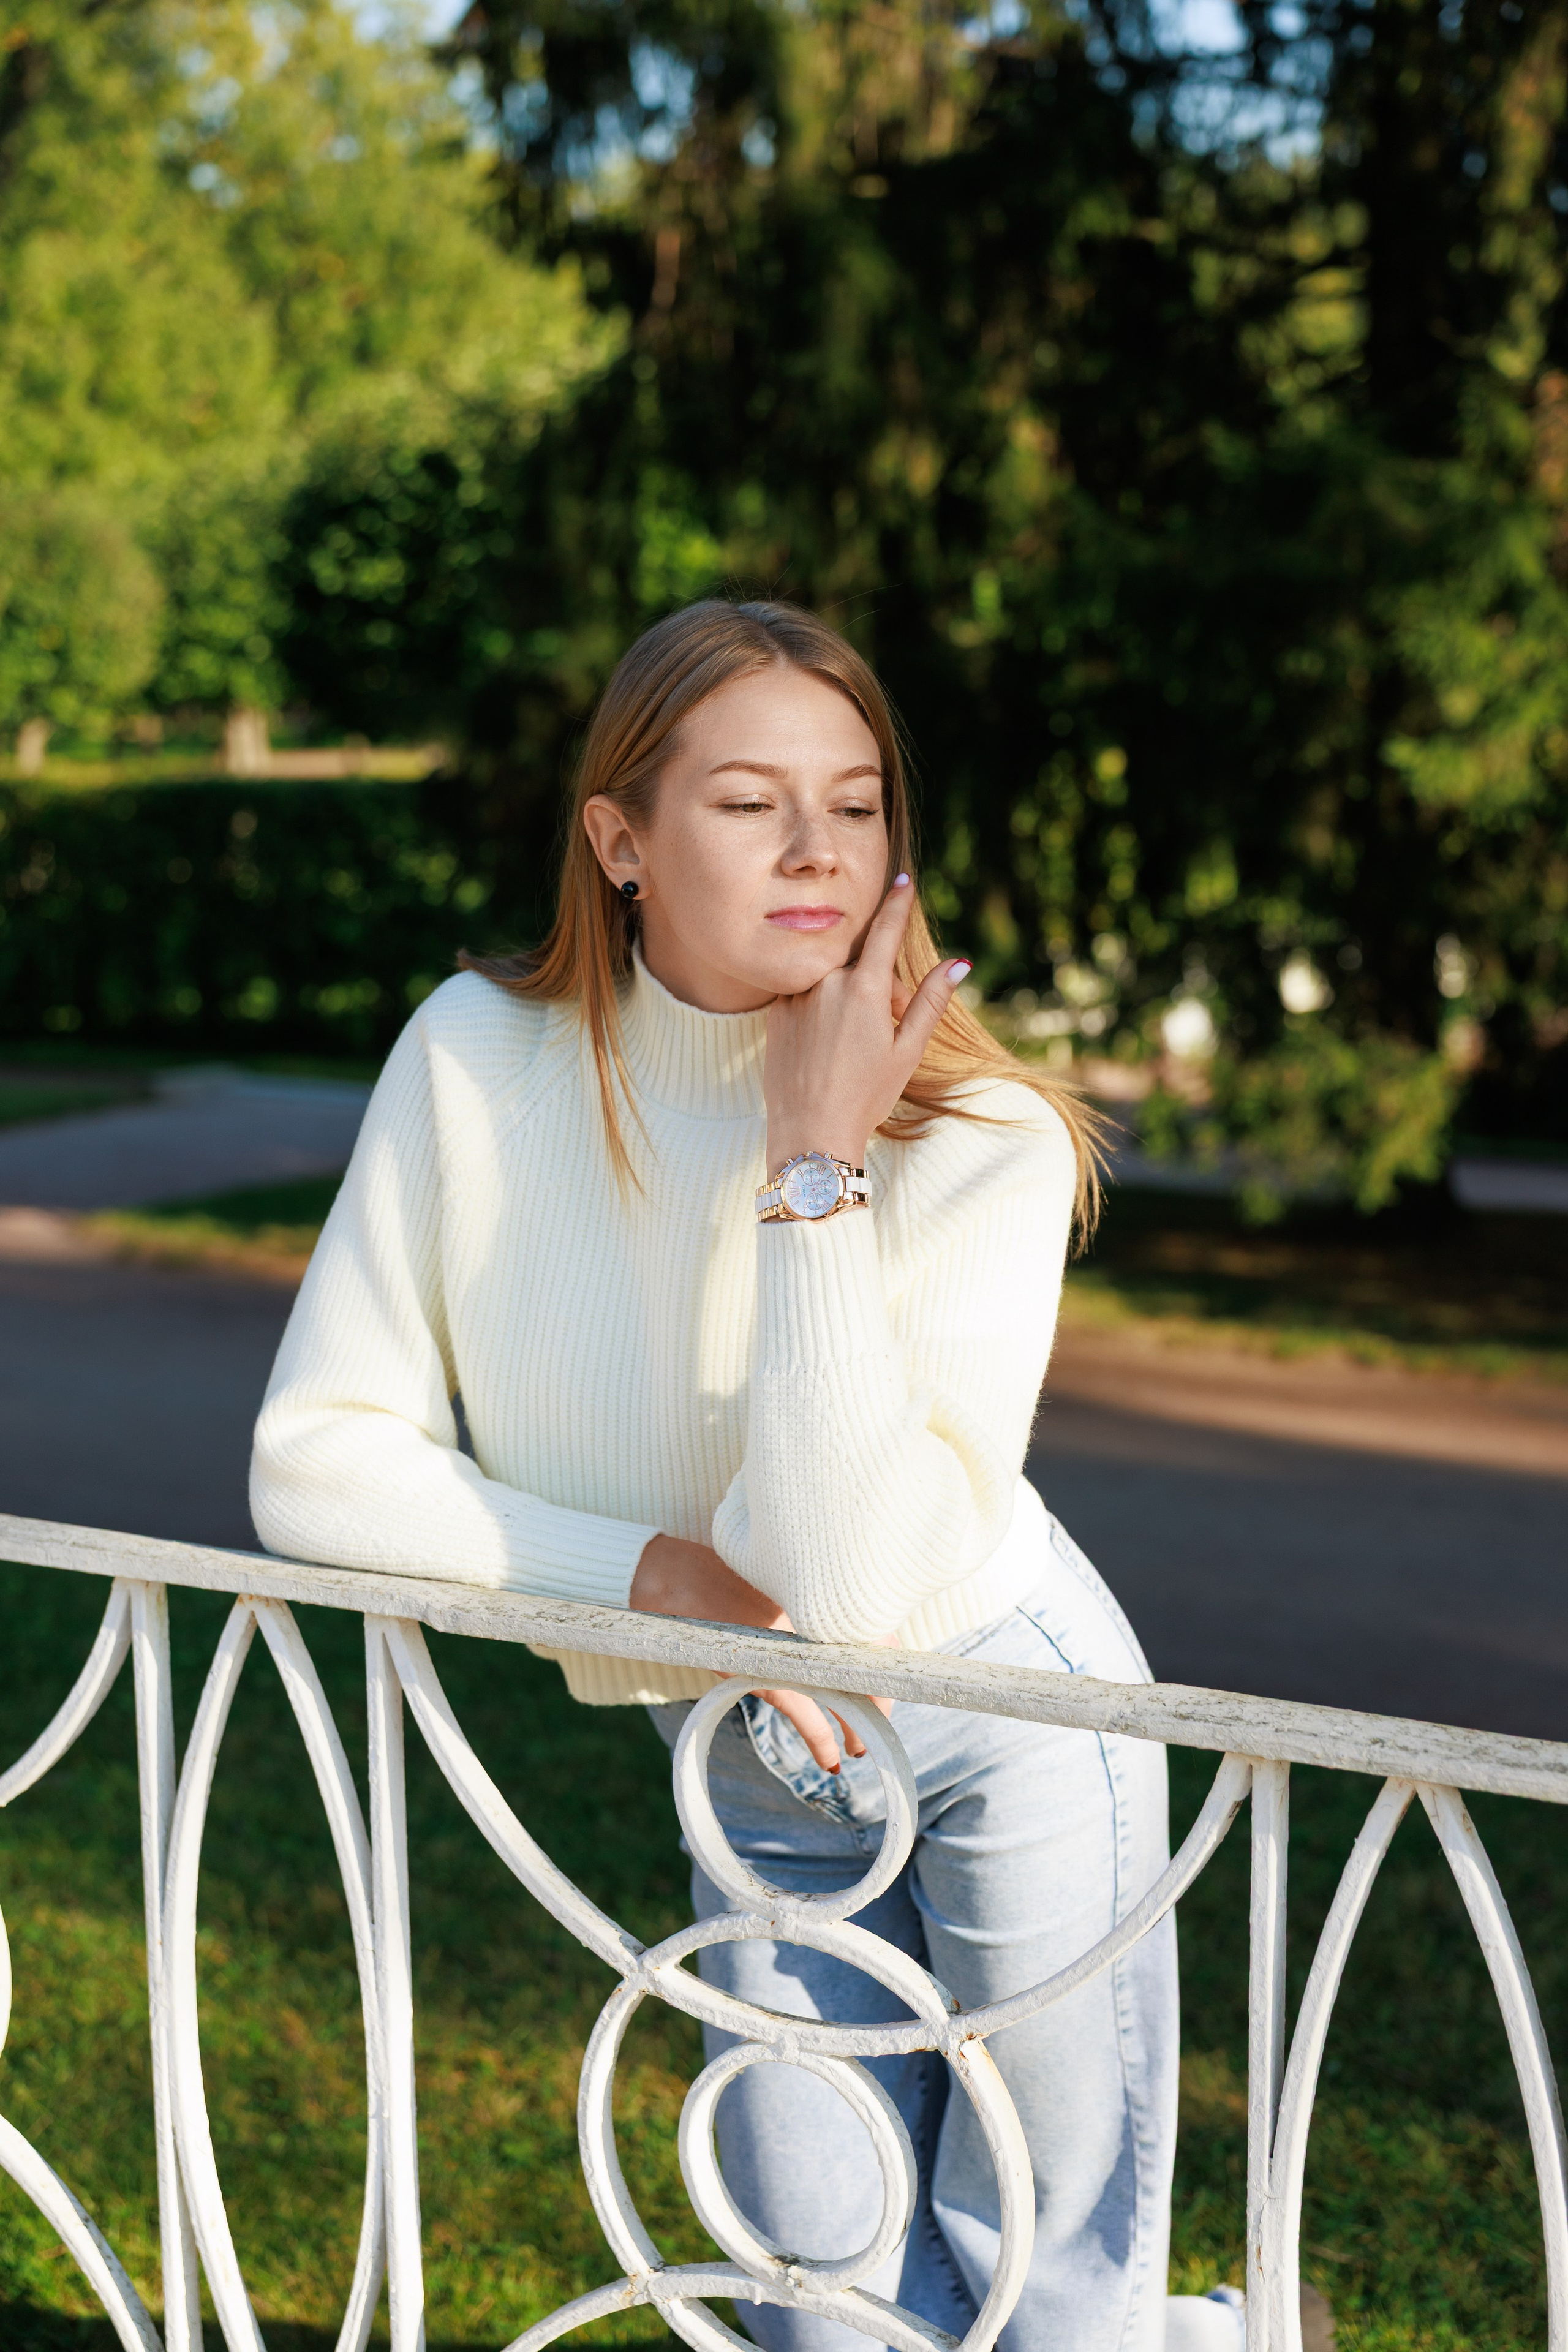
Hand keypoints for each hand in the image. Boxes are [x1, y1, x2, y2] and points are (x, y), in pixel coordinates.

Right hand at [630, 1534, 892, 1773]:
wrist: (680, 1579)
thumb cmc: (731, 1578)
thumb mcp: (783, 1585)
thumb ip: (817, 1605)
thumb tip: (852, 1638)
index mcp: (828, 1596)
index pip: (882, 1637)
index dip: (888, 1670)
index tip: (886, 1690)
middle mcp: (819, 1621)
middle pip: (868, 1672)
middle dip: (878, 1706)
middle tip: (876, 1729)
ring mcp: (795, 1650)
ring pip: (844, 1697)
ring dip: (855, 1729)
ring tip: (855, 1749)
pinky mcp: (769, 1676)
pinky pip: (808, 1717)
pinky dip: (822, 1742)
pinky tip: (831, 1760)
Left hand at [764, 874, 970, 1170]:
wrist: (810, 1131)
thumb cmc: (866, 1096)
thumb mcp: (907, 1050)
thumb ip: (930, 1001)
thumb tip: (959, 963)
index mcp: (864, 990)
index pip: (885, 931)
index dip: (897, 903)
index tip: (903, 879)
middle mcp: (826, 983)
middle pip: (861, 962)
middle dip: (879, 985)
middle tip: (885, 1026)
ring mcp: (796, 996)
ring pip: (831, 977)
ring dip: (847, 996)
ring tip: (850, 1043)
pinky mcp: (775, 1012)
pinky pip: (804, 993)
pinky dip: (819, 1007)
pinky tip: (823, 1046)